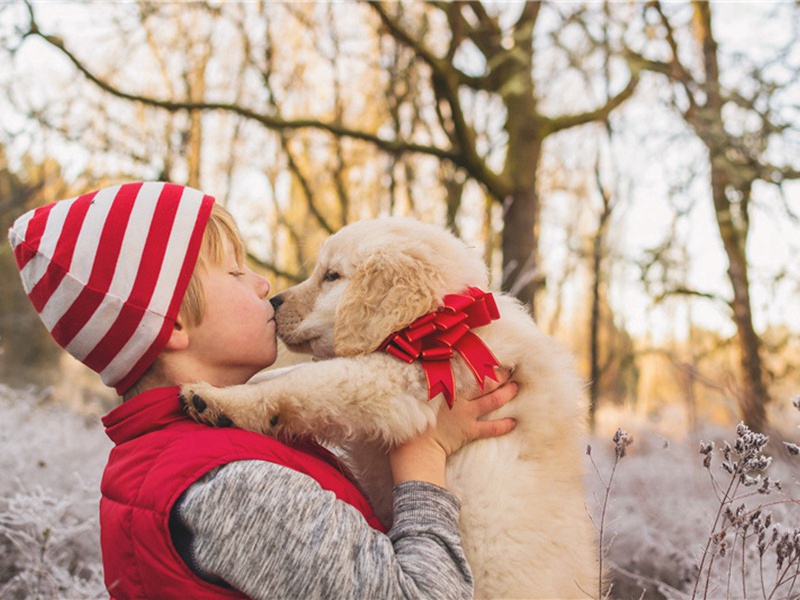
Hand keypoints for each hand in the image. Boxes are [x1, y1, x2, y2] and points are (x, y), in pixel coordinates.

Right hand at [389, 369, 517, 487]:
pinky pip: (491, 428)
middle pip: (485, 381)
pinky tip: (513, 422)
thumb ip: (428, 381)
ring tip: (516, 387)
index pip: (467, 368)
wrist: (415, 447)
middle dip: (499, 374)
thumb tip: (432, 369)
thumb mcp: (415, 393)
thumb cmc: (411, 418)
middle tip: (509, 369)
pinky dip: (503, 425)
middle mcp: (460, 396)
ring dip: (506, 393)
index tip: (490, 354)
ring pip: (493, 400)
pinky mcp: (469, 431)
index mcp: (446, 384)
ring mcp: (466, 413)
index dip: (481, 360)